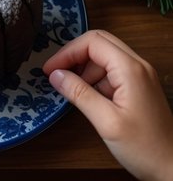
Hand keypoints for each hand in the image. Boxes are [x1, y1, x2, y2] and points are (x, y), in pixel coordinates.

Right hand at [44, 29, 172, 180]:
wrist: (172, 168)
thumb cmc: (144, 147)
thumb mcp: (106, 121)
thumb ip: (79, 94)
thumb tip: (55, 75)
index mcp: (131, 70)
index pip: (93, 42)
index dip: (67, 52)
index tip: (50, 70)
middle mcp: (138, 67)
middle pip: (99, 43)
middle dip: (74, 55)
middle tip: (56, 73)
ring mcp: (141, 77)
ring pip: (105, 57)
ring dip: (84, 68)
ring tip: (70, 89)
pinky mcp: (140, 88)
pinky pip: (113, 72)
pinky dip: (95, 78)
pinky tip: (88, 96)